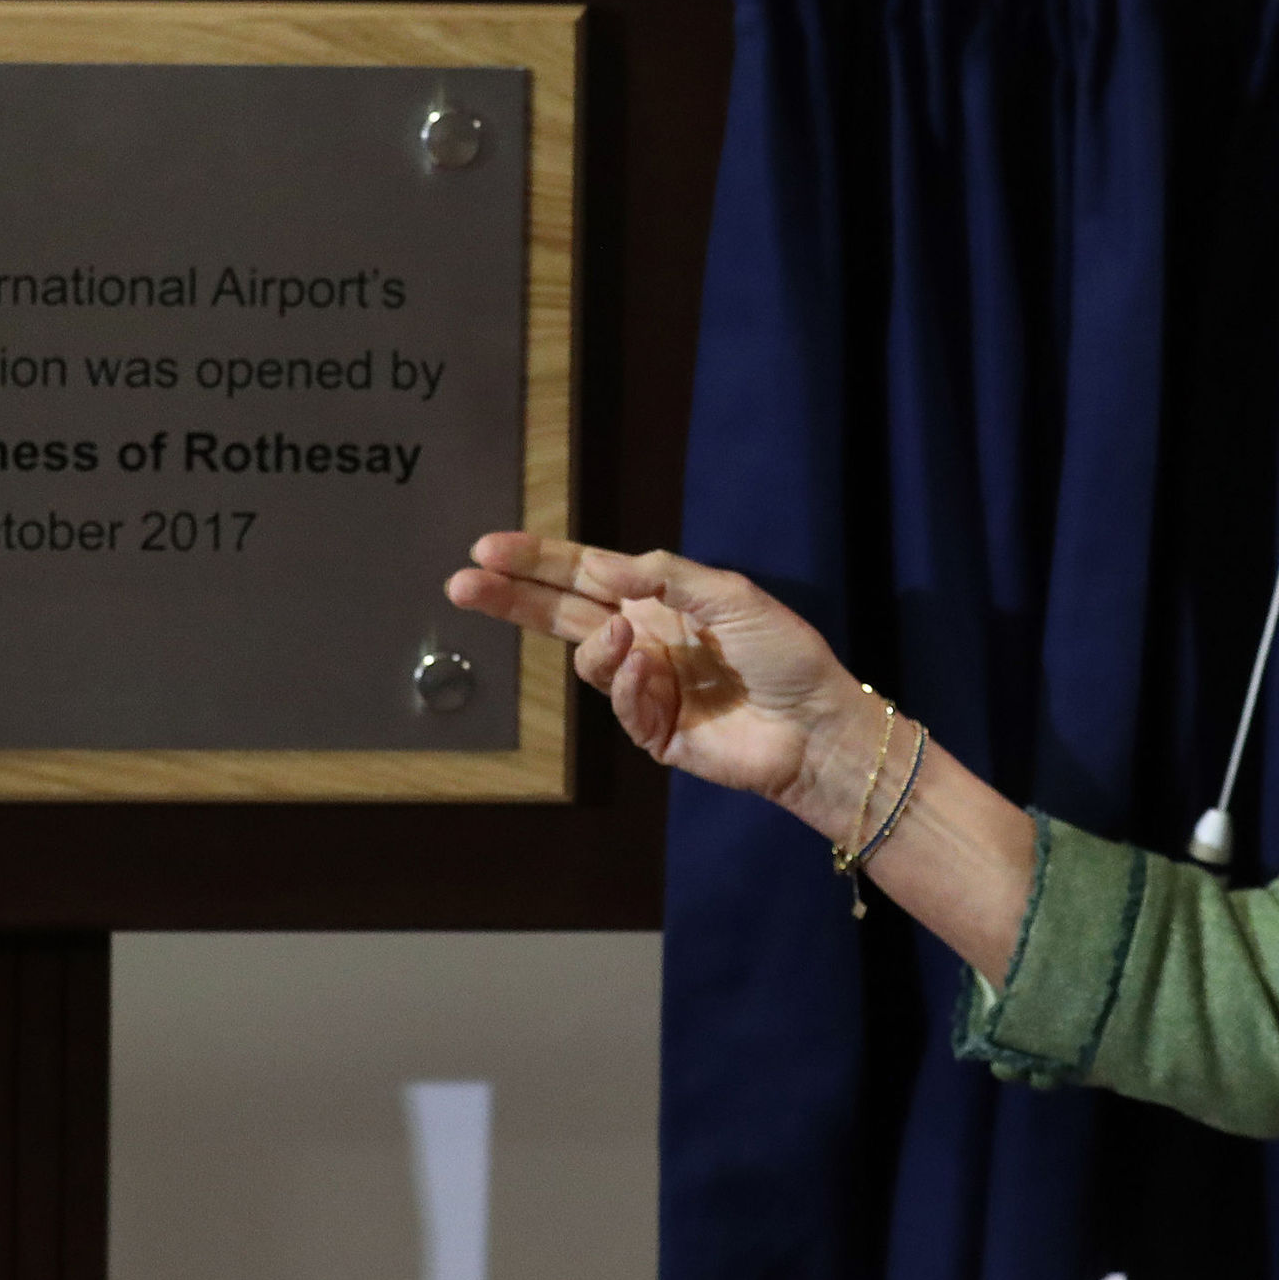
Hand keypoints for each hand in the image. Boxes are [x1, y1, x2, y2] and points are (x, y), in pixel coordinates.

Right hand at [445, 534, 868, 820]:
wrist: (818, 726)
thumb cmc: (784, 654)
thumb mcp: (729, 595)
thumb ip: (664, 574)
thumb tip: (600, 564)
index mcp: (658, 598)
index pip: (583, 573)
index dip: (536, 561)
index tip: (486, 547)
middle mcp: (644, 637)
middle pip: (560, 614)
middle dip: (511, 598)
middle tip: (460, 583)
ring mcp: (645, 686)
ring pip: (587, 660)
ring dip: (595, 646)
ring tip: (623, 637)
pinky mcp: (654, 731)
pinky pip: (621, 704)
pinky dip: (629, 686)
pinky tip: (652, 675)